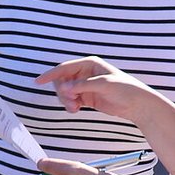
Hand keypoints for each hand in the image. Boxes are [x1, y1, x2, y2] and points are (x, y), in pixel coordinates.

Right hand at [37, 56, 159, 118]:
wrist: (136, 104)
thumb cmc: (125, 89)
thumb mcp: (104, 84)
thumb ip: (82, 85)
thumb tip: (64, 88)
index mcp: (89, 64)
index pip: (64, 68)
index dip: (50, 75)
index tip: (38, 82)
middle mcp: (84, 73)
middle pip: (61, 80)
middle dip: (62, 92)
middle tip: (70, 102)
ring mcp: (84, 85)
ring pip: (64, 92)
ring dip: (65, 101)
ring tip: (74, 108)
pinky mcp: (85, 96)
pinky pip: (69, 100)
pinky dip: (69, 105)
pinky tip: (75, 110)